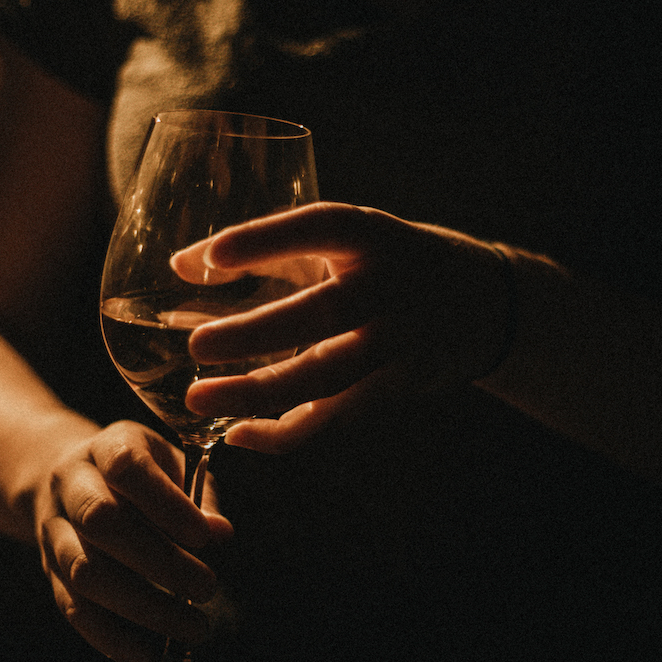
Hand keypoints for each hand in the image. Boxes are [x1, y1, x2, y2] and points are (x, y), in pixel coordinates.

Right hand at [33, 420, 233, 661]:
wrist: (67, 478)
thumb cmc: (139, 473)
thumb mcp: (171, 463)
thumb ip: (198, 494)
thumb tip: (220, 533)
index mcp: (106, 448)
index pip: (127, 468)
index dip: (164, 503)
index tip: (204, 536)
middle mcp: (70, 486)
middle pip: (99, 522)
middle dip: (157, 561)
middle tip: (208, 588)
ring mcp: (53, 531)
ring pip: (83, 572)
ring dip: (141, 607)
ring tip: (192, 627)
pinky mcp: (49, 573)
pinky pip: (74, 610)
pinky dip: (113, 638)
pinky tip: (152, 655)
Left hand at [170, 202, 511, 452]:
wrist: (481, 304)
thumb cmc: (385, 261)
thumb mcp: (343, 239)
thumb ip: (266, 249)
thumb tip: (180, 266)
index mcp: (372, 236)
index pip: (322, 227)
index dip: (267, 240)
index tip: (211, 257)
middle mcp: (390, 287)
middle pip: (326, 313)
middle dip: (259, 333)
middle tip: (197, 345)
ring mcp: (399, 342)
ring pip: (331, 377)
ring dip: (262, 394)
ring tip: (199, 400)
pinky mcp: (397, 387)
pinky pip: (337, 419)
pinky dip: (285, 433)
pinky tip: (236, 433)